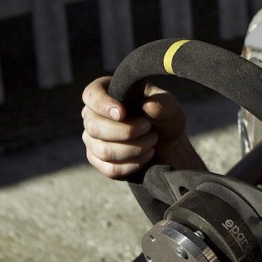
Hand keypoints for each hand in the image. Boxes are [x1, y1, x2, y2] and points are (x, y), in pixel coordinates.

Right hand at [80, 76, 202, 178]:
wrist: (168, 143)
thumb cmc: (164, 118)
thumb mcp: (170, 107)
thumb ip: (163, 104)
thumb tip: (149, 106)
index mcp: (106, 93)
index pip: (91, 95)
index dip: (103, 105)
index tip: (122, 113)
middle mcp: (93, 115)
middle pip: (94, 127)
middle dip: (126, 131)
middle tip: (149, 127)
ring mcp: (93, 140)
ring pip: (103, 150)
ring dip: (134, 149)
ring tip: (152, 141)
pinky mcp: (99, 161)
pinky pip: (110, 168)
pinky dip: (133, 164)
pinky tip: (147, 156)